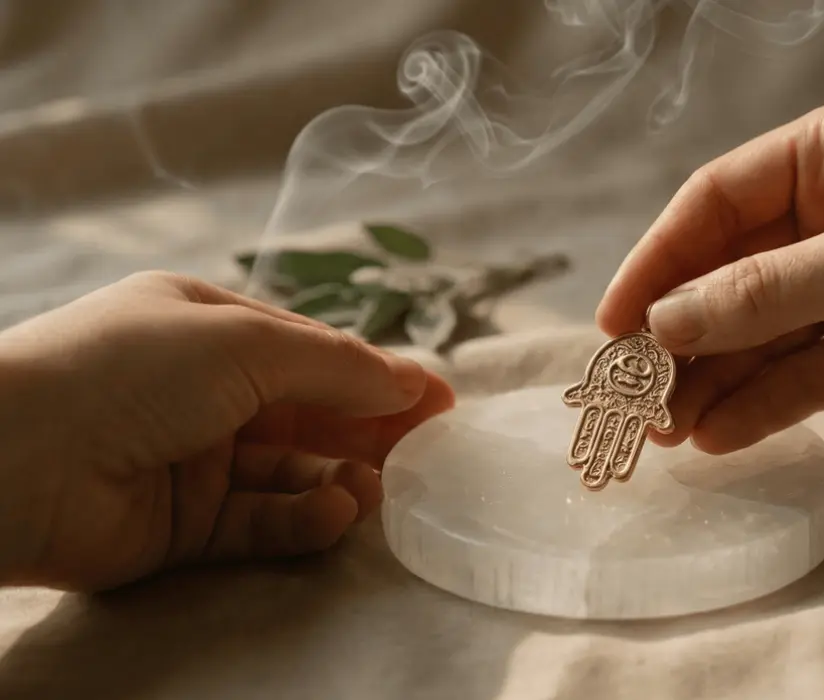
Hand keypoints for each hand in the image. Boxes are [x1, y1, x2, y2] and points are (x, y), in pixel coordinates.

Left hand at [0, 271, 454, 590]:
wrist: (16, 459)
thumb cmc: (132, 370)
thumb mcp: (246, 342)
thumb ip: (336, 367)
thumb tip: (412, 381)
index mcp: (208, 326)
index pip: (311, 352)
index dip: (377, 374)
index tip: (440, 399)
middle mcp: (202, 390)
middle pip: (308, 413)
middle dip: (371, 430)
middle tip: (430, 453)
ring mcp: (192, 459)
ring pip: (290, 472)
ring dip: (340, 479)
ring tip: (377, 489)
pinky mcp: (183, 526)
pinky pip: (260, 521)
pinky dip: (302, 519)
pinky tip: (335, 513)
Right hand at [598, 93, 823, 453]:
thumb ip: (764, 293)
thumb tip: (661, 326)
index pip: (716, 204)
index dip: (657, 261)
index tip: (614, 322)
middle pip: (726, 275)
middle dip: (678, 333)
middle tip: (631, 392)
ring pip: (754, 334)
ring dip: (709, 379)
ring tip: (663, 429)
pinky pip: (794, 377)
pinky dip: (757, 406)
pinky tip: (716, 438)